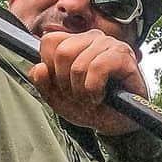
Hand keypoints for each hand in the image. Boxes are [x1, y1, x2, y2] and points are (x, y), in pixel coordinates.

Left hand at [28, 30, 148, 135]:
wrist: (118, 123)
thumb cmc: (92, 106)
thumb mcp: (59, 98)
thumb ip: (42, 83)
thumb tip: (38, 68)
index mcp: (75, 42)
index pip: (49, 41)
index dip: (50, 68)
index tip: (61, 85)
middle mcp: (92, 38)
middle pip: (61, 52)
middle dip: (65, 82)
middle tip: (77, 95)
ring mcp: (109, 45)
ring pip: (78, 64)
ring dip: (81, 91)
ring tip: (91, 98)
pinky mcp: (123, 56)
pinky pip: (98, 68)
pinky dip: (94, 89)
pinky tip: (100, 96)